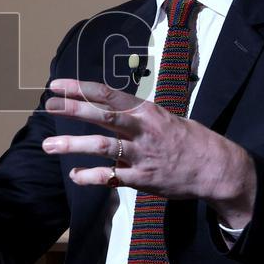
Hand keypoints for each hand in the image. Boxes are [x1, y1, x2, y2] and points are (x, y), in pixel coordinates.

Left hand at [40, 78, 255, 227]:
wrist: (215, 168)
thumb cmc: (187, 139)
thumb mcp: (162, 117)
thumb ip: (133, 114)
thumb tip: (104, 106)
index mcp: (146, 110)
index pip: (108, 94)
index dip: (80, 88)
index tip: (57, 84)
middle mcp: (142, 129)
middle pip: (102, 115)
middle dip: (72, 109)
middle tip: (48, 106)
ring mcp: (141, 155)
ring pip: (102, 146)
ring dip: (72, 145)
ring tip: (48, 145)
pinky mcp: (142, 179)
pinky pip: (111, 177)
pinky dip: (90, 176)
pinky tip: (74, 175)